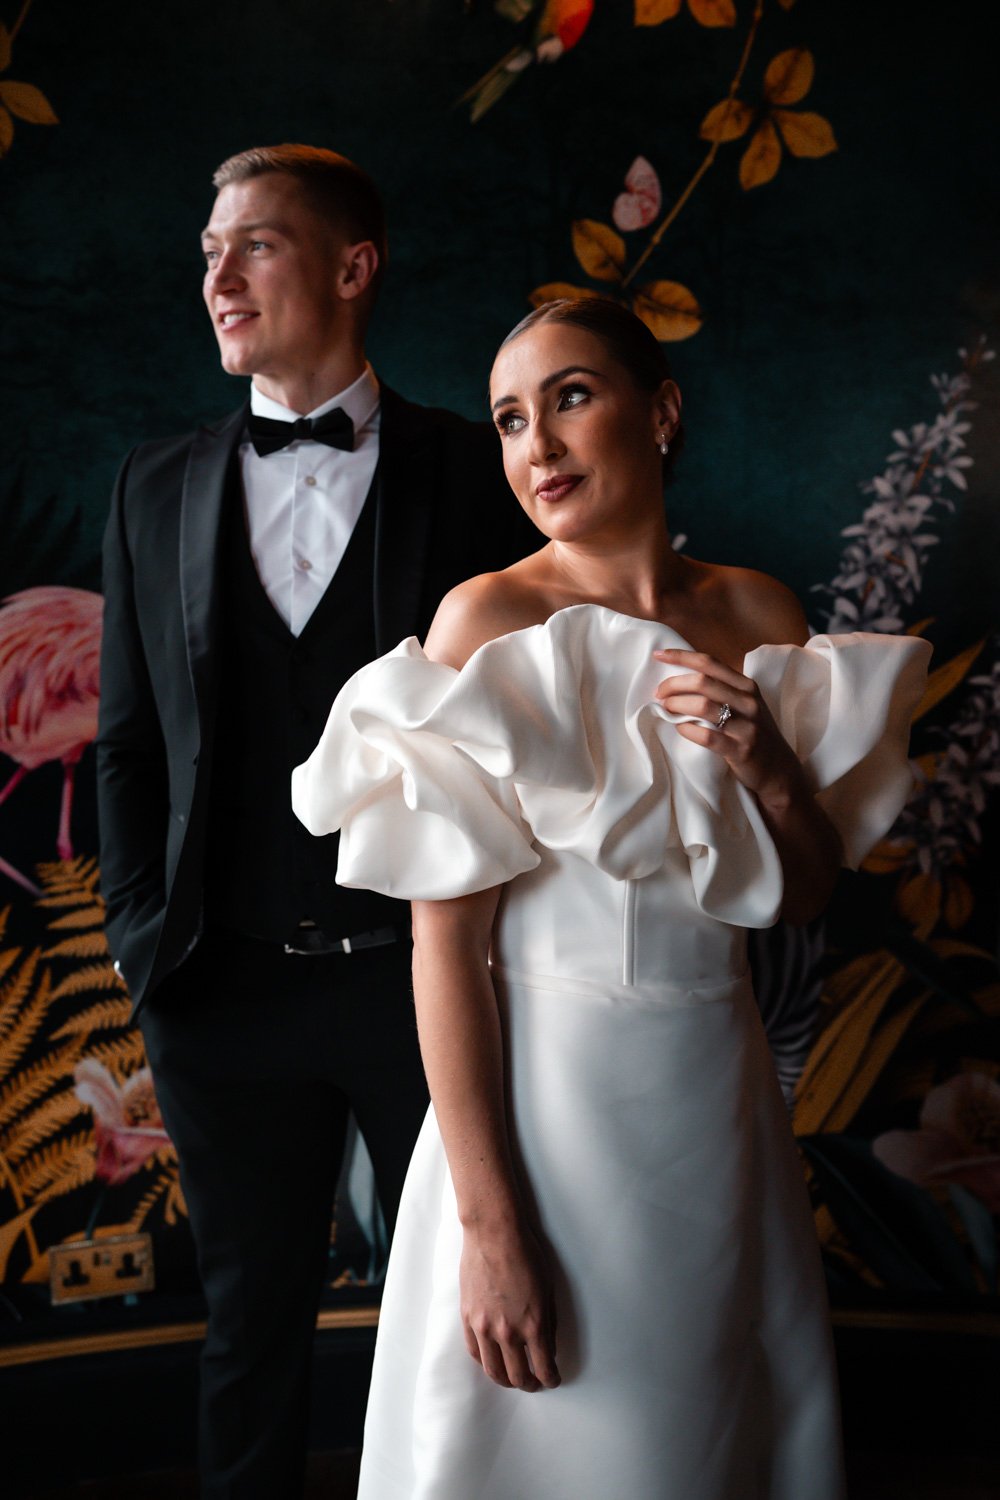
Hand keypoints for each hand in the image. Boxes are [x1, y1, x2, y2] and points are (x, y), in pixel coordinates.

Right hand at [460, 1220, 560, 1392]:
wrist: (494, 1233)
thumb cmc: (526, 1254)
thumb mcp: (548, 1289)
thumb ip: (548, 1322)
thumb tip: (547, 1346)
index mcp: (534, 1325)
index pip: (544, 1367)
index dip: (551, 1379)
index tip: (553, 1380)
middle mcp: (508, 1332)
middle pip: (518, 1376)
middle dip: (530, 1385)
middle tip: (535, 1383)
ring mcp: (484, 1327)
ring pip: (493, 1371)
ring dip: (506, 1381)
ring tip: (512, 1379)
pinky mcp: (467, 1318)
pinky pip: (474, 1352)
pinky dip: (485, 1363)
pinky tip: (493, 1361)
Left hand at [652, 648, 806, 811]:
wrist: (778, 769)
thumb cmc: (753, 733)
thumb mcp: (745, 705)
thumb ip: (722, 690)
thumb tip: (681, 679)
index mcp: (747, 686)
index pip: (709, 663)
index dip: (681, 656)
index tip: (658, 655)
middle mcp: (749, 701)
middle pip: (702, 682)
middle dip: (673, 685)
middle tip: (659, 694)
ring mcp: (746, 726)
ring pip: (702, 706)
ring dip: (677, 705)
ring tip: (666, 709)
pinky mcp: (741, 750)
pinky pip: (707, 736)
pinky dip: (687, 730)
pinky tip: (680, 728)